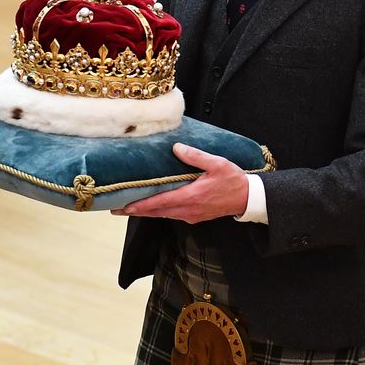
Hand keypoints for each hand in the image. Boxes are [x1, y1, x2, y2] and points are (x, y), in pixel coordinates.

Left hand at [114, 144, 249, 222]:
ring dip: (146, 212)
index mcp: (191, 197)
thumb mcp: (217, 164)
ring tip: (129, 208)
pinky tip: (152, 207)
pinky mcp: (194, 217)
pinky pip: (171, 215)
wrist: (247, 198)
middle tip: (116, 209)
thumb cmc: (233, 180)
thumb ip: (195, 156)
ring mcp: (191, 215)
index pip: (159, 202)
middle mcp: (188, 210)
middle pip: (156, 212)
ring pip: (162, 215)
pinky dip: (158, 212)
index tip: (124, 206)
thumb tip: (176, 148)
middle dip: (136, 211)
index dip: (140, 205)